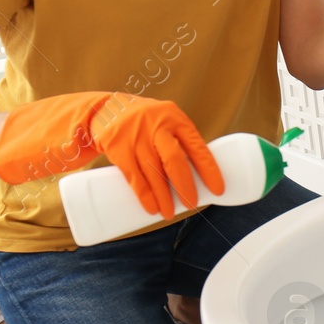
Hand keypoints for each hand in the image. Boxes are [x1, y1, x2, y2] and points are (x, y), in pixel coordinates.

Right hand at [0, 91, 225, 218]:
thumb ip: (181, 142)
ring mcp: (136, 136)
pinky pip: (134, 176)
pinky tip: (151, 209)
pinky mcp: (118, 147)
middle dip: (185, 187)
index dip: (210, 170)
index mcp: (176, 119)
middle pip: (175, 161)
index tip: (218, 190)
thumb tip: (203, 176)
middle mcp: (157, 126)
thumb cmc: (145, 122)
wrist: (105, 109)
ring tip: (170, 214)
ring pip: (153, 172)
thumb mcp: (166, 121)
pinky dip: (144, 195)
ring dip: (163, 197)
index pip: (197, 146)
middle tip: (192, 205)